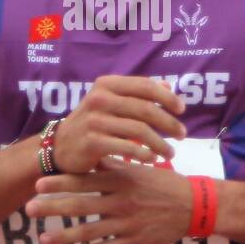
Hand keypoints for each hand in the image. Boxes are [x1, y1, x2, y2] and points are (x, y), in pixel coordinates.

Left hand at [26, 157, 193, 243]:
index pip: (85, 180)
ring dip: (64, 237)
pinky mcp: (135, 242)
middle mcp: (121, 201)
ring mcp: (127, 224)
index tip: (38, 184)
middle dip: (53, 208)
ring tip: (43, 240)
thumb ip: (115, 164)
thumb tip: (92, 154)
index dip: (60, 183)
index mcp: (122, 180)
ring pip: (90, 232)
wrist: (194, 207)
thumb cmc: (165, 183)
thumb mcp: (141, 167)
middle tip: (29, 209)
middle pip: (81, 206)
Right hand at [50, 75, 186, 173]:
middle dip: (169, 123)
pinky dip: (144, 154)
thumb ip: (137, 93)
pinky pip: (127, 147)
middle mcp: (100, 99)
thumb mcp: (111, 102)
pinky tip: (152, 159)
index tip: (182, 109)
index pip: (145, 86)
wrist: (61, 146)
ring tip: (170, 152)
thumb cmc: (93, 123)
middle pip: (145, 109)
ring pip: (139, 130)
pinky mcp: (92, 142)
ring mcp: (95, 120)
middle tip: (182, 135)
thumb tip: (168, 85)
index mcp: (107, 84)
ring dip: (160, 143)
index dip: (167, 97)